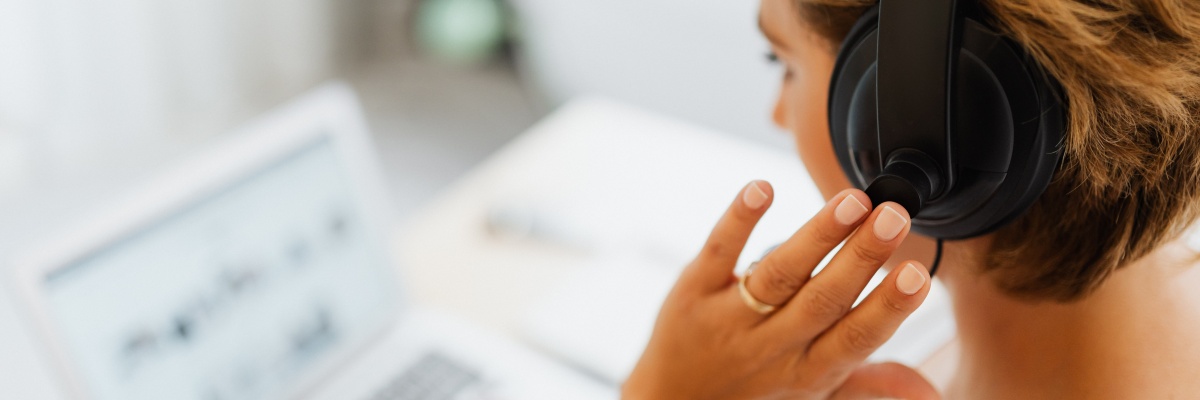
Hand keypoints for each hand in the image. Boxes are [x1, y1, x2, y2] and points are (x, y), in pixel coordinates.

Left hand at [623, 181, 937, 399]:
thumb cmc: (753, 394)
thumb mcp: (814, 396)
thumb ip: (870, 384)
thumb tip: (929, 392)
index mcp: (809, 371)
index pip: (855, 338)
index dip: (888, 308)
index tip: (918, 274)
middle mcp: (771, 347)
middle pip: (822, 300)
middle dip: (860, 257)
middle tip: (893, 217)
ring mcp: (729, 319)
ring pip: (778, 274)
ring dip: (816, 236)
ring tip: (851, 201)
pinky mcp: (692, 292)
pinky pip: (718, 253)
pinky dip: (738, 219)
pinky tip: (761, 189)